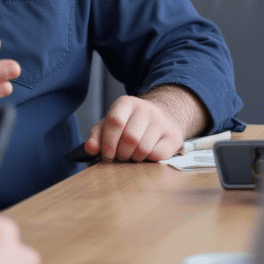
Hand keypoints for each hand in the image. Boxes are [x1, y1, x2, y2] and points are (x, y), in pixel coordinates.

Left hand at [84, 86, 207, 161]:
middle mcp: (145, 109)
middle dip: (121, 153)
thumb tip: (90, 148)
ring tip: (133, 155)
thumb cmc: (129, 125)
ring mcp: (161, 122)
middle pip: (130, 138)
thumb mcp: (109, 125)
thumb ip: (97, 136)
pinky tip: (146, 155)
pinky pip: (157, 155)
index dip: (108, 142)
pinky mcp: (173, 136)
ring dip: (134, 158)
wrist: (161, 119)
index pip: (115, 122)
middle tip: (121, 156)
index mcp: (126, 103)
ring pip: (143, 148)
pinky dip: (148, 160)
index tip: (107, 154)